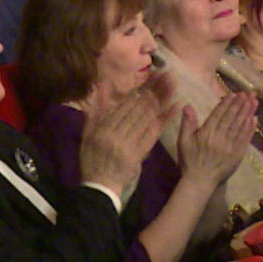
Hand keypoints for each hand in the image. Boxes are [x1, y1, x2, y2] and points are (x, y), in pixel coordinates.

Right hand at [79, 73, 174, 196]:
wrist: (100, 186)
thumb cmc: (91, 159)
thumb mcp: (87, 134)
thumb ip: (95, 111)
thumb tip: (100, 88)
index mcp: (103, 128)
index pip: (125, 104)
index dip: (140, 89)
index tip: (153, 76)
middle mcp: (117, 134)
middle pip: (139, 108)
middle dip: (155, 90)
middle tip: (169, 75)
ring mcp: (130, 143)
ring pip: (148, 117)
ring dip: (163, 100)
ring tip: (174, 85)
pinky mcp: (141, 153)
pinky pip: (154, 133)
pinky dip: (165, 119)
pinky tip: (175, 107)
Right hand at [176, 93, 255, 189]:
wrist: (200, 181)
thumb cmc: (189, 160)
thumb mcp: (183, 141)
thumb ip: (187, 124)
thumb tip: (187, 106)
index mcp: (206, 133)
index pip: (219, 115)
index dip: (227, 103)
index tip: (234, 94)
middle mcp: (220, 137)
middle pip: (232, 118)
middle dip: (241, 104)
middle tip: (248, 93)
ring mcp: (231, 146)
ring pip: (241, 126)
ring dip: (248, 112)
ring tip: (254, 101)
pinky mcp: (238, 154)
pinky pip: (245, 138)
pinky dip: (251, 128)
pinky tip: (254, 119)